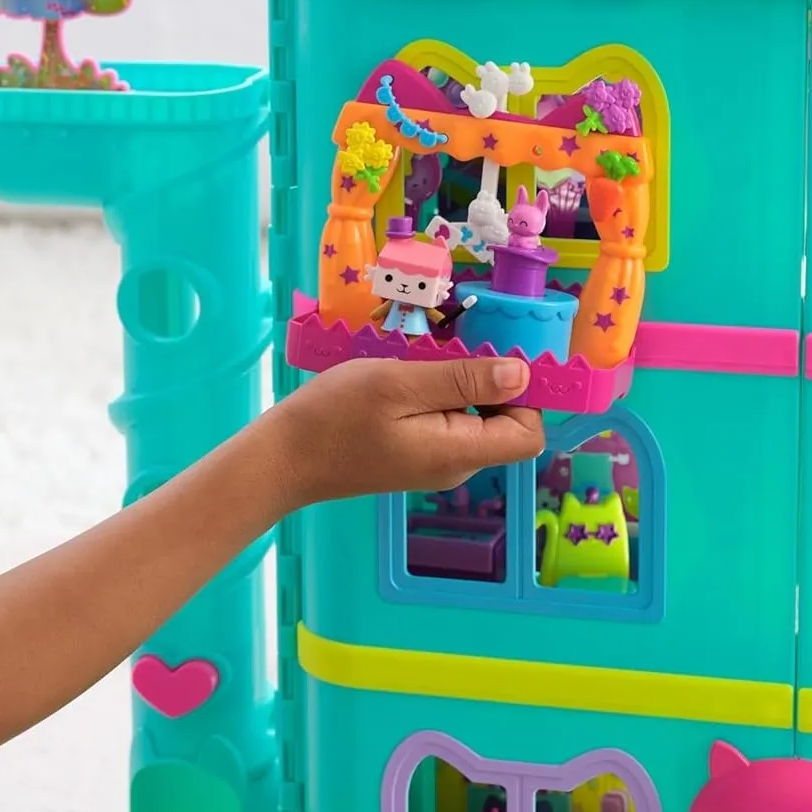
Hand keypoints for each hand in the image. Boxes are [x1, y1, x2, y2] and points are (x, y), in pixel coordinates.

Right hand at [271, 356, 544, 507]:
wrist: (283, 457)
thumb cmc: (335, 417)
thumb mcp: (399, 384)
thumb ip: (463, 380)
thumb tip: (523, 374)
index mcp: (459, 451)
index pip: (529, 433)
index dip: (526, 394)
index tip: (495, 355)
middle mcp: (455, 463)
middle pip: (504, 423)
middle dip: (488, 380)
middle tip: (448, 347)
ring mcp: (433, 462)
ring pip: (473, 418)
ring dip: (457, 383)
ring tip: (418, 360)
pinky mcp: (413, 454)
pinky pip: (445, 421)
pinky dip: (435, 394)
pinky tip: (403, 376)